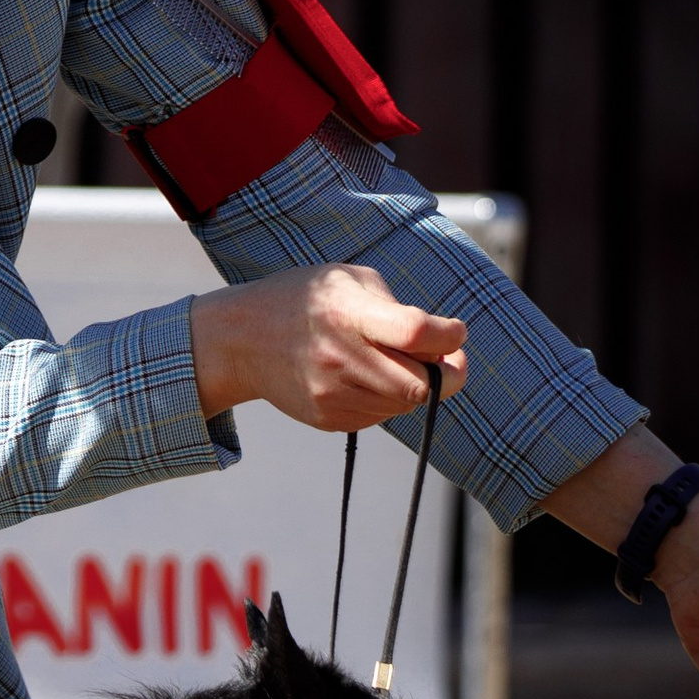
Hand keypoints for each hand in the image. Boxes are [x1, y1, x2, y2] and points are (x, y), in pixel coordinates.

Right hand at [189, 263, 463, 430]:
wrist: (242, 339)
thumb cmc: (306, 300)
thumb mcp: (349, 280)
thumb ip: (398, 307)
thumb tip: (442, 344)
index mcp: (349, 313)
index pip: (416, 333)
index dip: (450, 336)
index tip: (456, 331)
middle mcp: (341, 358)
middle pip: (420, 383)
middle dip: (448, 374)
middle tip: (449, 360)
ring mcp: (333, 394)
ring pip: (404, 404)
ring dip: (416, 386)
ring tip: (398, 362)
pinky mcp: (329, 419)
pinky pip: (379, 417)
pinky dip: (388, 399)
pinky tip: (369, 377)